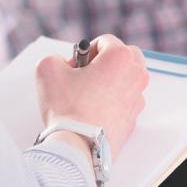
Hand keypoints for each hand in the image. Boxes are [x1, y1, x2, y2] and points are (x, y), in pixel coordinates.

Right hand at [36, 34, 148, 157]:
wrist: (80, 145)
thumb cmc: (68, 108)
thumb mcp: (48, 70)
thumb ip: (55, 57)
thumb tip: (62, 63)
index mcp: (121, 57)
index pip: (106, 41)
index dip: (85, 51)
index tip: (75, 66)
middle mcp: (136, 73)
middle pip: (125, 55)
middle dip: (106, 60)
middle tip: (86, 74)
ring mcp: (139, 95)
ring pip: (127, 77)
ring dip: (111, 79)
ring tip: (89, 93)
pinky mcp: (135, 115)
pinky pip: (126, 98)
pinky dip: (114, 99)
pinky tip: (95, 109)